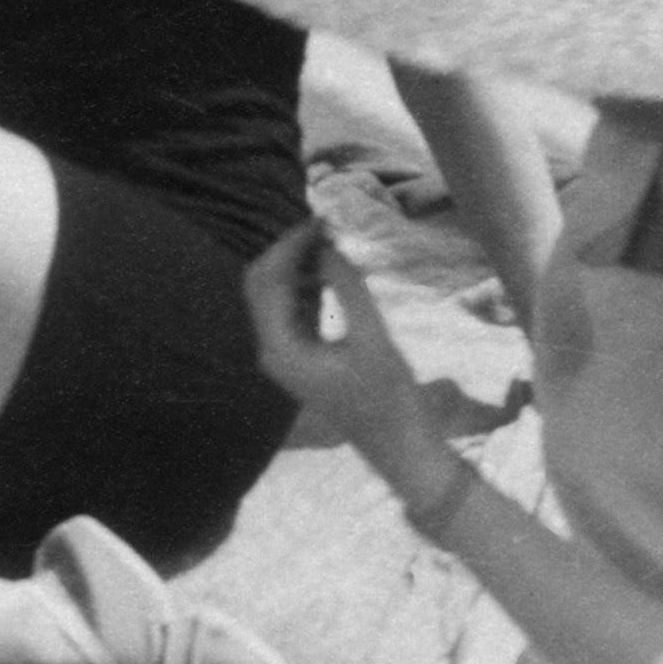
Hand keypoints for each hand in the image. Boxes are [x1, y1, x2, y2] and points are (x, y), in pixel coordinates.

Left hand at [240, 224, 437, 465]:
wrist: (398, 444)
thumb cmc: (389, 397)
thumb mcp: (371, 336)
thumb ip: (346, 287)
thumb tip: (329, 243)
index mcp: (279, 348)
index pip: (266, 280)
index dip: (289, 244)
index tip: (320, 219)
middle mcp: (271, 349)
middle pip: (263, 283)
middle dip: (289, 251)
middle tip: (325, 225)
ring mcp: (284, 353)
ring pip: (277, 294)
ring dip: (299, 265)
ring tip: (332, 239)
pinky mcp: (301, 354)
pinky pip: (294, 308)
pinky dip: (308, 284)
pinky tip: (333, 268)